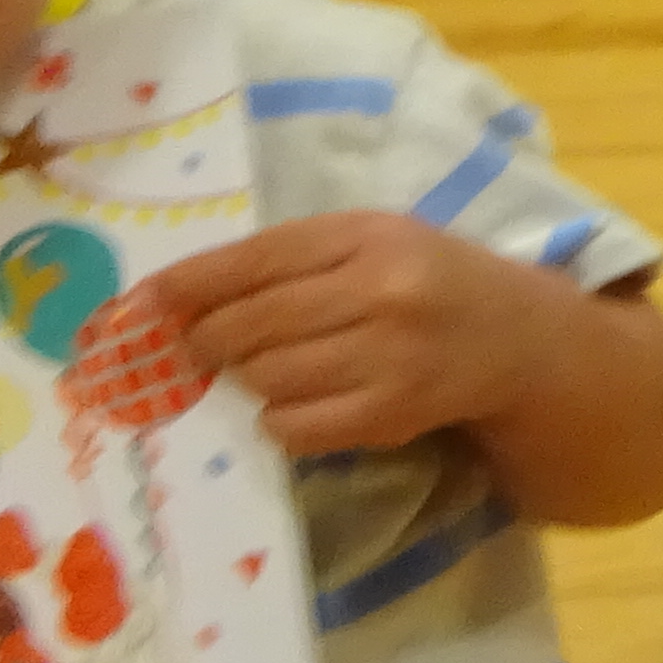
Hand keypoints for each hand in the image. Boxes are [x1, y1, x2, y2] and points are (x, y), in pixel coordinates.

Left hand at [151, 212, 544, 458]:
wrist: (520, 340)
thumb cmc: (430, 280)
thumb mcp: (373, 242)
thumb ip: (288, 259)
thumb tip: (175, 298)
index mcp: (370, 236)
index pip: (252, 260)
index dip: (186, 285)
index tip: (142, 304)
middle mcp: (382, 292)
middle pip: (246, 326)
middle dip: (208, 341)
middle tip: (204, 348)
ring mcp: (390, 358)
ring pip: (265, 379)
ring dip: (252, 380)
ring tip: (276, 369)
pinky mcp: (393, 414)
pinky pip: (293, 426)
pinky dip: (282, 419)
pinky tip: (306, 401)